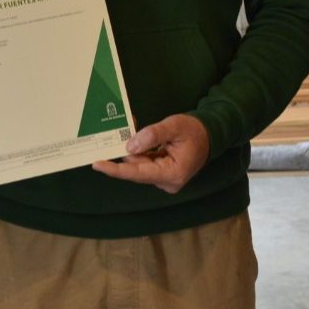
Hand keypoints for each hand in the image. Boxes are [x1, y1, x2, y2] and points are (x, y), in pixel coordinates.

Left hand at [91, 114, 209, 193]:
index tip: (97, 164)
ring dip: (133, 149)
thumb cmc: (195, 130)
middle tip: (113, 133)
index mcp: (172, 174)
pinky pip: (144, 163)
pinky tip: (136, 136)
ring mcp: (164, 180)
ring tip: (129, 129)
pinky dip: (140, 151)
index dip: (116, 170)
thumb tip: (129, 147)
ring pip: (139, 165)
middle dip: (124, 152)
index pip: (138, 174)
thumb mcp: (174, 126)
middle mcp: (166, 182)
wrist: (211, 135)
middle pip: (136, 169)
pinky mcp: (162, 174)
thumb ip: (152, 135)